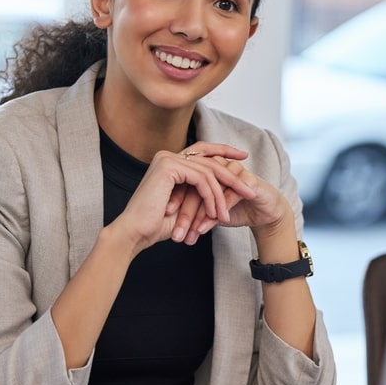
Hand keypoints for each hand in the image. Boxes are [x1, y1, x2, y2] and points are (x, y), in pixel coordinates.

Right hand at [111, 142, 254, 252]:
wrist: (135, 233)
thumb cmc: (155, 225)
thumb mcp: (185, 206)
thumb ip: (199, 194)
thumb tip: (224, 193)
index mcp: (170, 162)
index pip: (202, 151)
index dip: (224, 152)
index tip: (243, 157)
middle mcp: (168, 156)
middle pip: (209, 160)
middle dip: (232, 175)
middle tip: (250, 188)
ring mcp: (168, 159)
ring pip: (208, 172)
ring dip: (222, 195)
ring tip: (229, 214)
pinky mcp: (169, 166)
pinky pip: (201, 179)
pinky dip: (211, 197)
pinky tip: (216, 212)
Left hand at [171, 153, 289, 244]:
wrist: (264, 214)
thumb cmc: (234, 210)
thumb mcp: (208, 210)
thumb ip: (191, 207)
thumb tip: (166, 217)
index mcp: (207, 166)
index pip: (185, 180)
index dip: (175, 198)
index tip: (163, 218)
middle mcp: (219, 164)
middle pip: (195, 186)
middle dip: (185, 212)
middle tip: (176, 232)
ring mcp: (233, 170)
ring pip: (210, 191)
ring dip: (199, 214)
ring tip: (190, 233)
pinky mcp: (247, 180)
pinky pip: (228, 195)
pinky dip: (215, 212)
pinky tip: (206, 227)